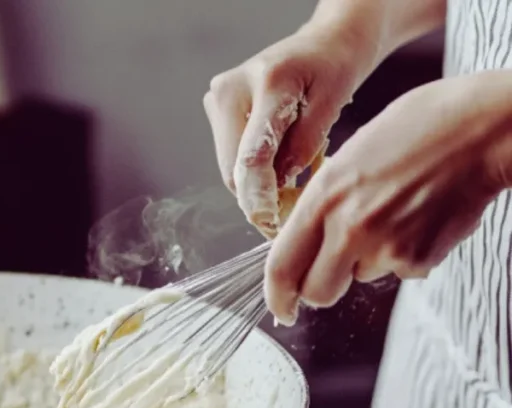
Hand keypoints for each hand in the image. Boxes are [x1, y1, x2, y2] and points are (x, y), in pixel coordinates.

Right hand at [204, 16, 381, 233]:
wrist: (322, 43)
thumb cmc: (334, 68)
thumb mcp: (333, 104)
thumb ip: (304, 145)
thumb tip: (280, 183)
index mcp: (266, 83)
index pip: (252, 155)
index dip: (258, 195)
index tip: (269, 222)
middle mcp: (230, 89)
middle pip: (233, 168)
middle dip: (259, 195)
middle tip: (288, 214)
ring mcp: (217, 99)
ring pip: (229, 167)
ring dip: (256, 185)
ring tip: (289, 184)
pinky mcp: (216, 109)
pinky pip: (231, 157)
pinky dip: (253, 171)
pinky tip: (278, 167)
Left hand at [264, 71, 511, 323]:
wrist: (484, 128)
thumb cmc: (421, 127)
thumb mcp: (350, 155)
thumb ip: (325, 200)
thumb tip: (308, 236)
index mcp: (323, 197)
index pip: (281, 266)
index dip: (276, 296)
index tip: (280, 307)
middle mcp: (348, 227)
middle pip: (318, 291)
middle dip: (321, 289)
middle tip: (332, 275)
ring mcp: (386, 246)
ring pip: (361, 277)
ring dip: (369, 260)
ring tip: (395, 215)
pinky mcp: (420, 258)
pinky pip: (401, 270)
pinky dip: (407, 254)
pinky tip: (421, 218)